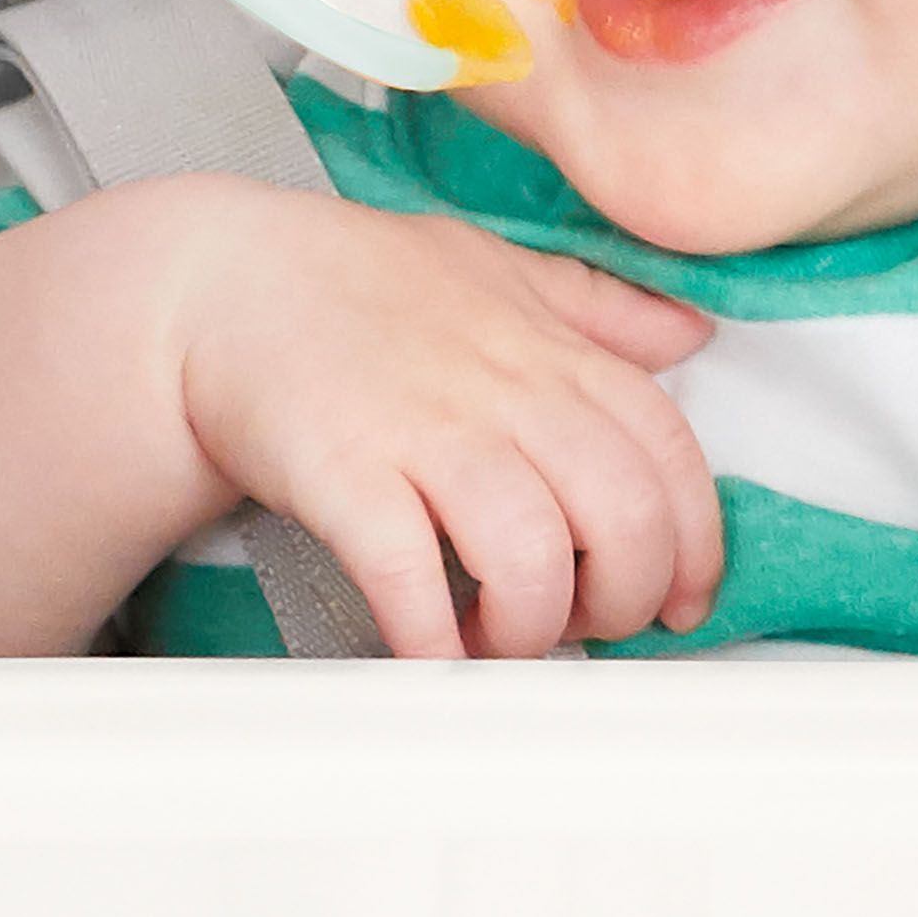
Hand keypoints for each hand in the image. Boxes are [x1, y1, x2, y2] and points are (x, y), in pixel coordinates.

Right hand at [164, 179, 724, 658]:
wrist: (224, 282)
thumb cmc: (359, 281)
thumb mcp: (497, 266)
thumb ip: (597, 307)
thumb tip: (690, 334)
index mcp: (555, 350)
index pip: (672, 456)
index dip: (694, 545)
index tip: (680, 600)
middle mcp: (508, 390)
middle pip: (625, 520)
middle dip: (623, 601)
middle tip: (582, 623)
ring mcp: (428, 431)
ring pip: (532, 560)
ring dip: (528, 630)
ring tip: (496, 638)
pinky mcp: (348, 473)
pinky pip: (411, 580)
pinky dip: (431, 639)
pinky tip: (428, 650)